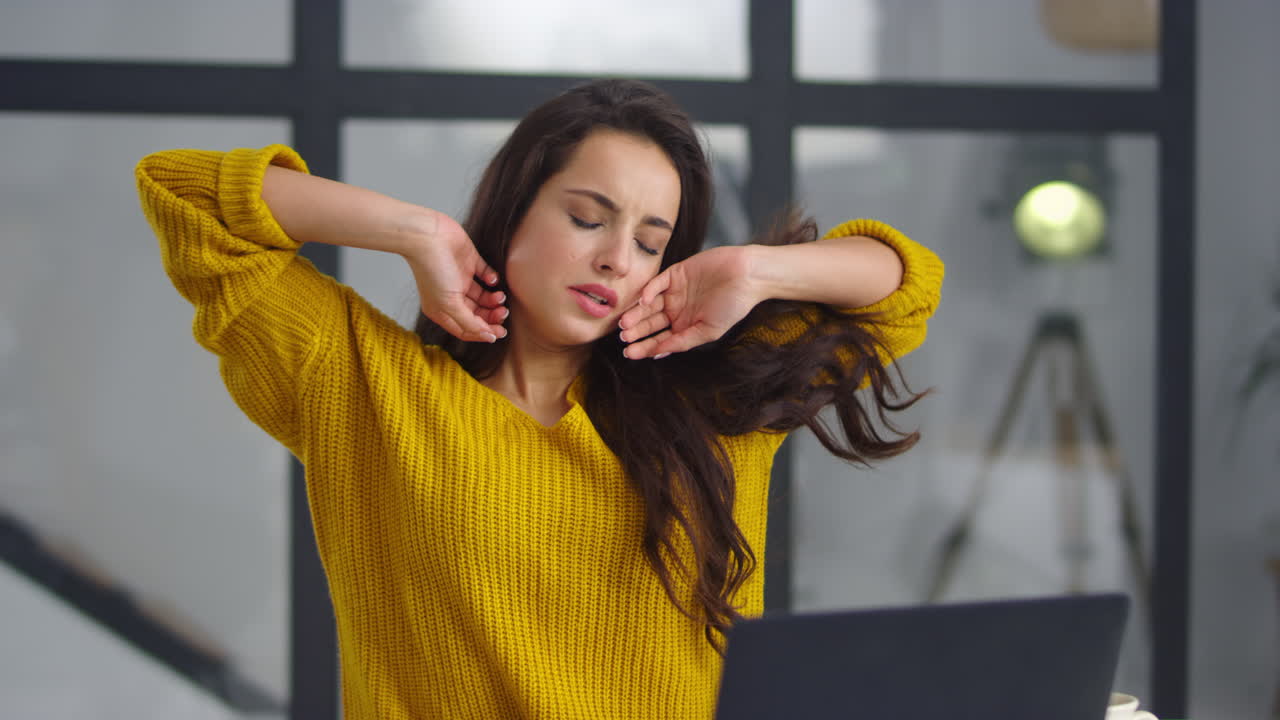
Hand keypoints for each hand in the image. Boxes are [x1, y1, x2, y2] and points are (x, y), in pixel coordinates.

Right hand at [404, 210, 507, 342]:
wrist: (427, 235)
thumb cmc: (432, 270)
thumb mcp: (449, 304)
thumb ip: (469, 323)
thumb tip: (488, 337)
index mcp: (442, 309)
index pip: (466, 328)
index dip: (483, 333)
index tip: (499, 332)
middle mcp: (451, 295)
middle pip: (476, 313)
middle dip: (491, 316)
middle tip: (504, 313)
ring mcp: (460, 277)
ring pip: (482, 296)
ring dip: (493, 299)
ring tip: (500, 297)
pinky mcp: (468, 261)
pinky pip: (485, 274)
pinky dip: (492, 279)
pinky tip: (492, 280)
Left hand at [618, 245, 761, 358]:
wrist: (748, 276)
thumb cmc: (734, 305)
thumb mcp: (709, 330)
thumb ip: (683, 341)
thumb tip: (658, 353)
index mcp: (684, 325)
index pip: (659, 338)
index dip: (644, 346)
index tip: (630, 354)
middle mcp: (677, 309)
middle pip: (650, 322)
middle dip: (637, 331)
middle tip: (624, 338)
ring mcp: (675, 291)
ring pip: (649, 304)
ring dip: (637, 314)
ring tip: (626, 324)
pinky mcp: (676, 273)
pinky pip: (657, 283)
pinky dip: (649, 292)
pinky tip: (644, 302)